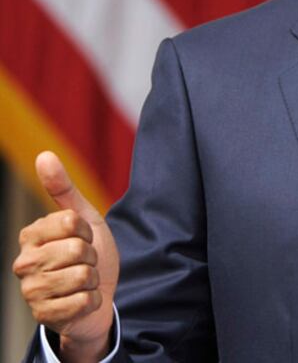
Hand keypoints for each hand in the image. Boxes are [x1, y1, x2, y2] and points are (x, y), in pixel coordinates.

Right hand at [13, 152, 119, 362]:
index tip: (83, 237)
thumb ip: (63, 188)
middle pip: (77, 249)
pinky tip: (83, 300)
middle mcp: (24, 263)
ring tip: (83, 280)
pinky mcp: (44, 316)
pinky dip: (92, 300)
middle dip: (92, 256)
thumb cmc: (89, 252)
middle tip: (85, 262)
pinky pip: (83, 301)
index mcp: (31, 234)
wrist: (98, 293)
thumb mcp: (83, 217)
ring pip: (81, 276)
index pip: (70, 221)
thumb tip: (44, 154)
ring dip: (92, 279)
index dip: (87, 230)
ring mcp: (31, 292)